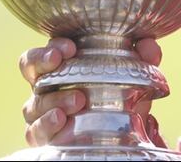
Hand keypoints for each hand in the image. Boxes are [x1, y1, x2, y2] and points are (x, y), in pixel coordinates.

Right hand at [19, 37, 165, 146]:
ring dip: (54, 99)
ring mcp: (42, 112)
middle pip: (30, 70)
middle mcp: (47, 86)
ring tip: (78, 99)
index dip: (51, 47)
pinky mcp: (44, 136)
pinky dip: (47, 126)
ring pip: (33, 103)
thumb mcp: (133, 75)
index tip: (69, 47)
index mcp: (63, 65)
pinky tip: (62, 121)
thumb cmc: (118, 93)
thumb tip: (149, 45)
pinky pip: (35, 132)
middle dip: (41, 62)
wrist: (123, 130)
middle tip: (59, 60)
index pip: (46, 51)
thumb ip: (142, 57)